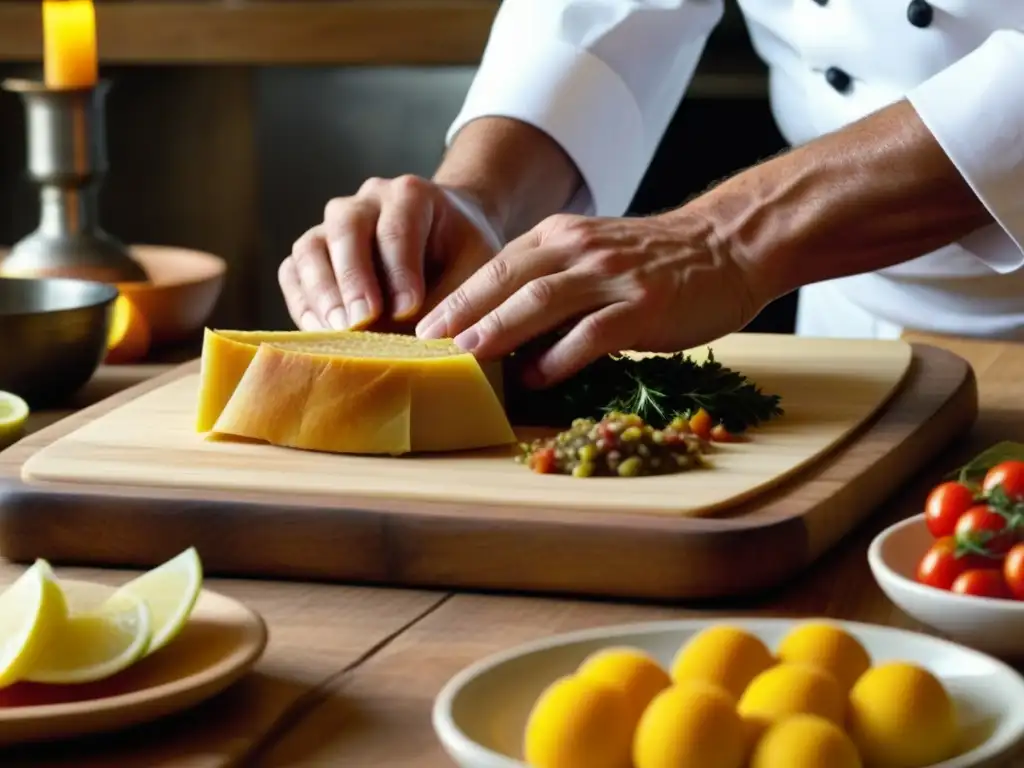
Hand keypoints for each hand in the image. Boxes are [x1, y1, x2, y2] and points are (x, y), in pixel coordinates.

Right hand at [278, 175, 496, 330]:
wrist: (449, 234)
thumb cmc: (463, 252)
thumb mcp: (475, 267)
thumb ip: (452, 298)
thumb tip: (425, 341)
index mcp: (410, 195)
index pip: (397, 228)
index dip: (399, 271)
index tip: (408, 310)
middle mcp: (366, 202)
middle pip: (345, 229)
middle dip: (352, 278)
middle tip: (362, 321)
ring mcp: (334, 225)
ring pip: (310, 248)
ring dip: (321, 292)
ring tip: (337, 332)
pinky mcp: (315, 252)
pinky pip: (293, 272)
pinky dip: (302, 302)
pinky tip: (319, 333)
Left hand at [415, 211, 763, 386]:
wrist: (728, 246)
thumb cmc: (656, 259)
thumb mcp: (595, 252)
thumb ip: (552, 277)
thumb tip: (503, 325)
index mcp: (562, 235)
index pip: (497, 265)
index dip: (458, 296)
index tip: (426, 325)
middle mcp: (580, 249)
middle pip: (507, 279)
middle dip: (462, 312)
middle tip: (426, 343)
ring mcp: (612, 276)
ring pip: (540, 302)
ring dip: (498, 331)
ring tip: (466, 357)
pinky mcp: (642, 307)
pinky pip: (590, 334)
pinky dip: (558, 358)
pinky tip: (534, 377)